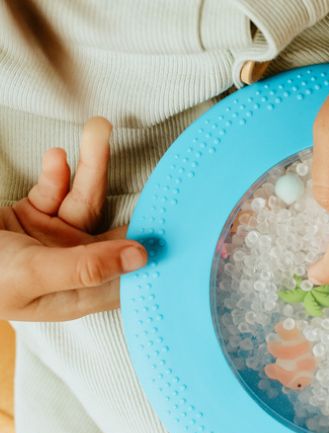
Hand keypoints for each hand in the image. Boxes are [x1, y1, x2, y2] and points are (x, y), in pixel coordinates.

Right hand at [0, 117, 147, 321]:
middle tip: (151, 164)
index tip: (183, 225)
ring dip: (90, 167)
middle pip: (113, 230)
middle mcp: (74, 268)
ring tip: (98, 130)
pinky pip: (55, 190)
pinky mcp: (34, 217)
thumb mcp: (33, 273)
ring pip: (84, 201)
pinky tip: (56, 157)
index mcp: (79, 293)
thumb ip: (87, 266)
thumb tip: (141, 257)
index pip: (132, 276)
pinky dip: (56, 173)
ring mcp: (54, 241)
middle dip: (125, 195)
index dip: (156, 254)